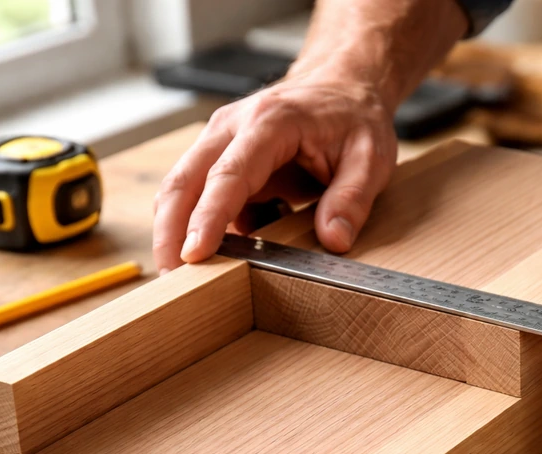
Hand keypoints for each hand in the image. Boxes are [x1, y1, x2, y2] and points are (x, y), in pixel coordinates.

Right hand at [152, 70, 396, 271]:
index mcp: (270, 123)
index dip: (209, 217)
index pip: (228, 175)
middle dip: (170, 231)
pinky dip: (200, 225)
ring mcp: (221, 141)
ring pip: (180, 188)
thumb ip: (352, 199)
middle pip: (184, 180)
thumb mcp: (371, 158)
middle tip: (173, 277)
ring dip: (174, 230)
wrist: (341, 87)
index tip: (194, 254)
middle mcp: (232, 128)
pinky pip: (199, 196)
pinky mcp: (221, 159)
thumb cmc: (353, 118)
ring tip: (181, 275)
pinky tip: (221, 250)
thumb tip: (334, 241)